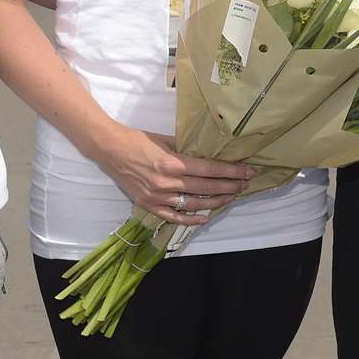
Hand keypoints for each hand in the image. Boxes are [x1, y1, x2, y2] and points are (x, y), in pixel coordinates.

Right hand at [91, 125, 257, 225]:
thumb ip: (186, 149)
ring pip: (195, 204)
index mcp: (173, 163)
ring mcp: (158, 196)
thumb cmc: (138, 140)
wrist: (109, 150)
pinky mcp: (149, 205)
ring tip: (231, 196)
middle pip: (207, 187)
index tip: (248, 171)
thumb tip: (208, 154)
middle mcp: (168, 182)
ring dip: (216, 201)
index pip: (210, 169)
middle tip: (245, 184)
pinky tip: (206, 217)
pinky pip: (174, 217)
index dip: (232, 171)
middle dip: (230, 186)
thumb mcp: (165, 139)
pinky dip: (192, 219)